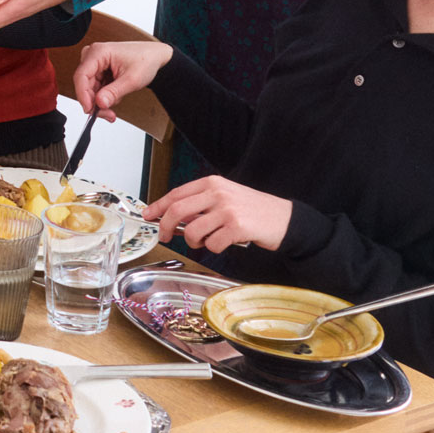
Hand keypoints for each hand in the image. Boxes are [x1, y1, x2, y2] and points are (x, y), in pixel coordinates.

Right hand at [71, 38, 172, 121]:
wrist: (155, 56)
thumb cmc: (146, 60)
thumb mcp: (131, 79)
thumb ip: (113, 92)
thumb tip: (99, 103)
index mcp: (98, 52)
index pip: (81, 76)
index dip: (83, 95)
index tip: (89, 110)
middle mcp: (93, 56)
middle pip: (84, 85)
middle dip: (95, 102)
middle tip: (108, 114)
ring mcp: (95, 64)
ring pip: (89, 89)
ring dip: (100, 102)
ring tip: (113, 109)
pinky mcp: (99, 71)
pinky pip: (95, 88)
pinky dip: (103, 98)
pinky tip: (114, 99)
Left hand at [144, 177, 292, 255]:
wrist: (285, 219)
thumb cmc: (253, 210)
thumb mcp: (225, 197)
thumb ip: (201, 204)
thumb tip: (172, 219)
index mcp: (212, 183)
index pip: (176, 194)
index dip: (158, 206)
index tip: (148, 216)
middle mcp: (218, 193)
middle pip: (177, 210)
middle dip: (166, 227)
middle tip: (165, 237)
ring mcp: (227, 210)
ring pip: (193, 231)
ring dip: (194, 243)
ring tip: (206, 242)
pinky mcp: (237, 227)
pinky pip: (212, 244)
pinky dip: (214, 249)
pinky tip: (225, 243)